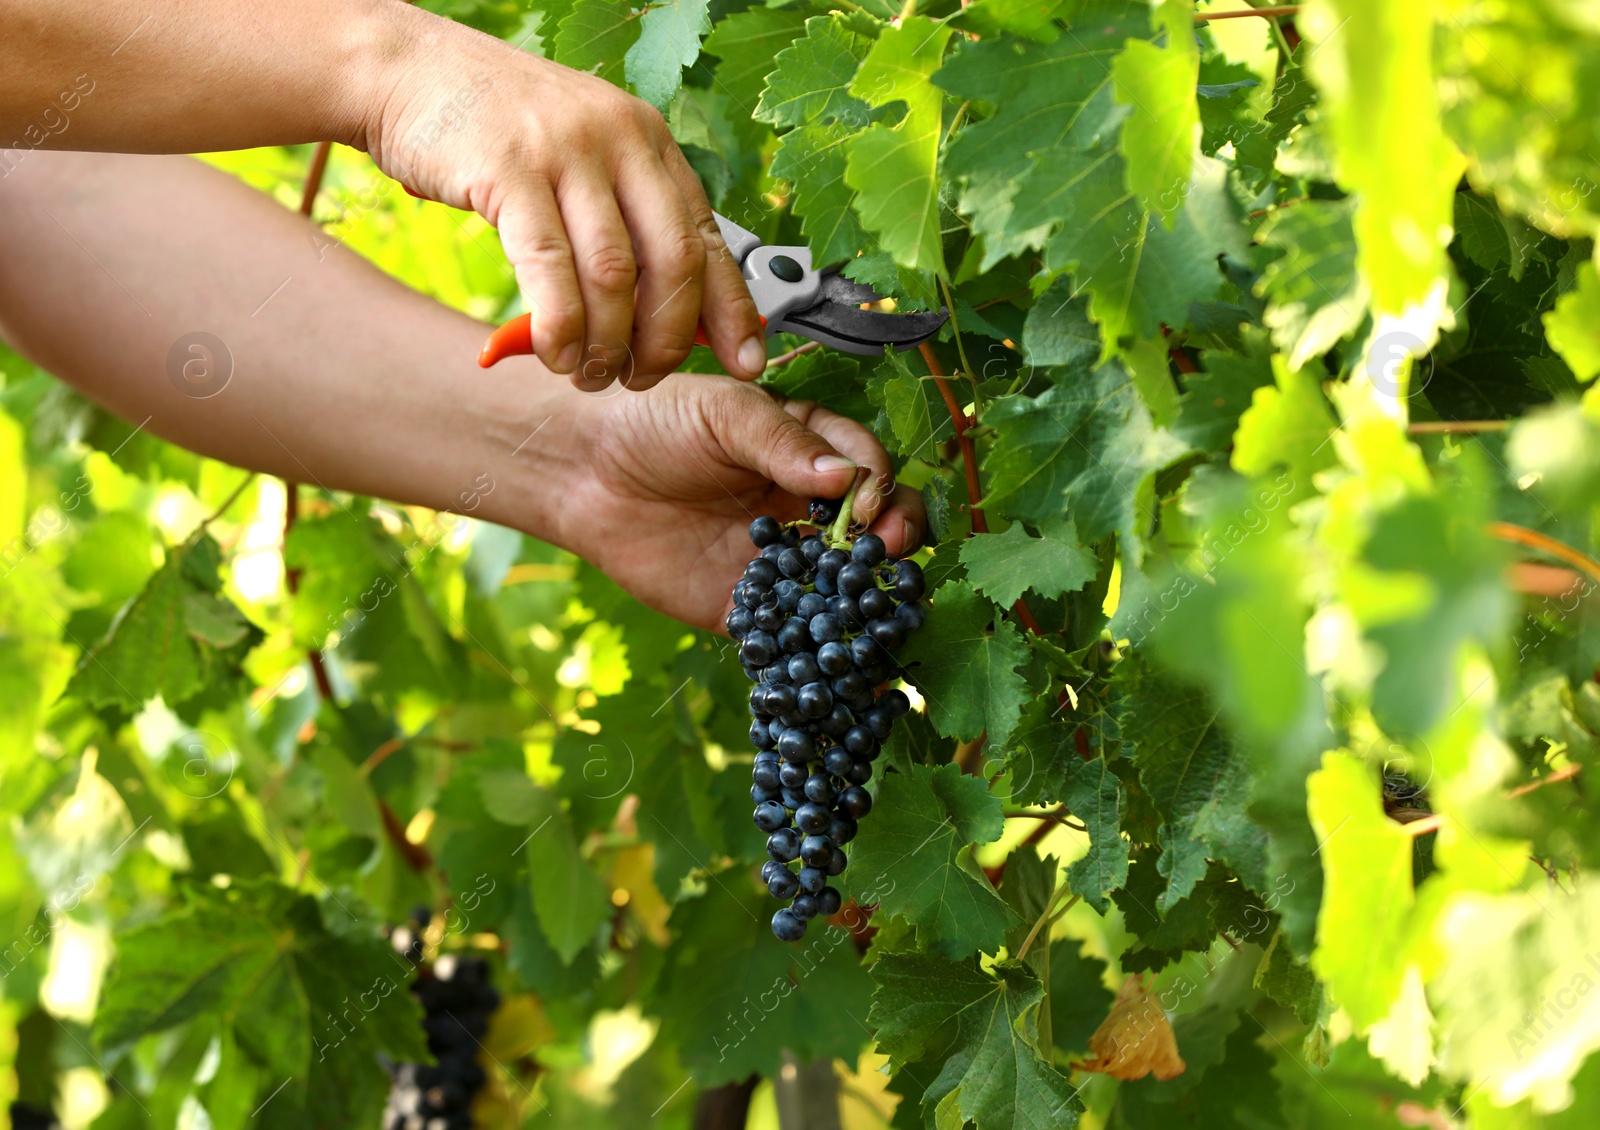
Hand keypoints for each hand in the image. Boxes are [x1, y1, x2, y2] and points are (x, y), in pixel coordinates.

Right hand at [363, 9, 766, 389]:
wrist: (411, 68)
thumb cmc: (500, 130)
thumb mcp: (584, 158)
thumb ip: (629, 220)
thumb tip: (676, 312)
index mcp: (649, 141)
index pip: (710, 237)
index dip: (731, 309)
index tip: (746, 362)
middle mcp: (620, 139)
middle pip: (674, 263)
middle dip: (665, 339)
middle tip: (643, 378)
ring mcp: (566, 150)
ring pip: (614, 275)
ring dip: (607, 343)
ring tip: (591, 375)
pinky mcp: (509, 168)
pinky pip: (549, 267)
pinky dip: (560, 325)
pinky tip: (556, 353)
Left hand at [543, 375, 924, 631]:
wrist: (583, 471)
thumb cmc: (655, 422)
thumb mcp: (725, 415)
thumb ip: (784, 445)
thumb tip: (847, 478)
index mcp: (810, 451)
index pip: (868, 468)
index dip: (879, 485)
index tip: (868, 501)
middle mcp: (805, 509)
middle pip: (874, 529)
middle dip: (894, 538)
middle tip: (888, 547)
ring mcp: (781, 562)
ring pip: (844, 586)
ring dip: (869, 600)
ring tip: (881, 606)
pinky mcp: (746, 608)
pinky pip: (791, 633)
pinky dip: (819, 650)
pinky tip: (843, 661)